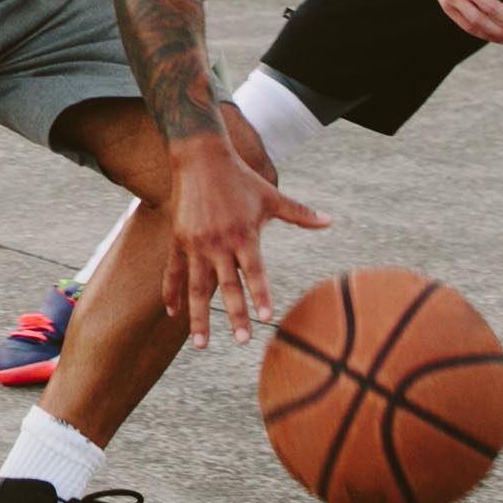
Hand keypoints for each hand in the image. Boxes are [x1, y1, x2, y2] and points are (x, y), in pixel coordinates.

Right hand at [159, 135, 328, 348]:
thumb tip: (331, 220)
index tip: (265, 319)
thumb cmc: (241, 178)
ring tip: (201, 345)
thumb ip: (300, 213)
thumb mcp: (271, 196)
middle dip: (235, 315)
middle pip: (227, 286)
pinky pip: (173, 273)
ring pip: (197, 287)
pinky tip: (174, 314)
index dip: (260, 295)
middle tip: (242, 341)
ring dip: (199, 318)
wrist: (201, 158)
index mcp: (244, 234)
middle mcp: (219, 243)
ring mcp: (196, 244)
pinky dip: (172, 294)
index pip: (254, 271)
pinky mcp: (178, 241)